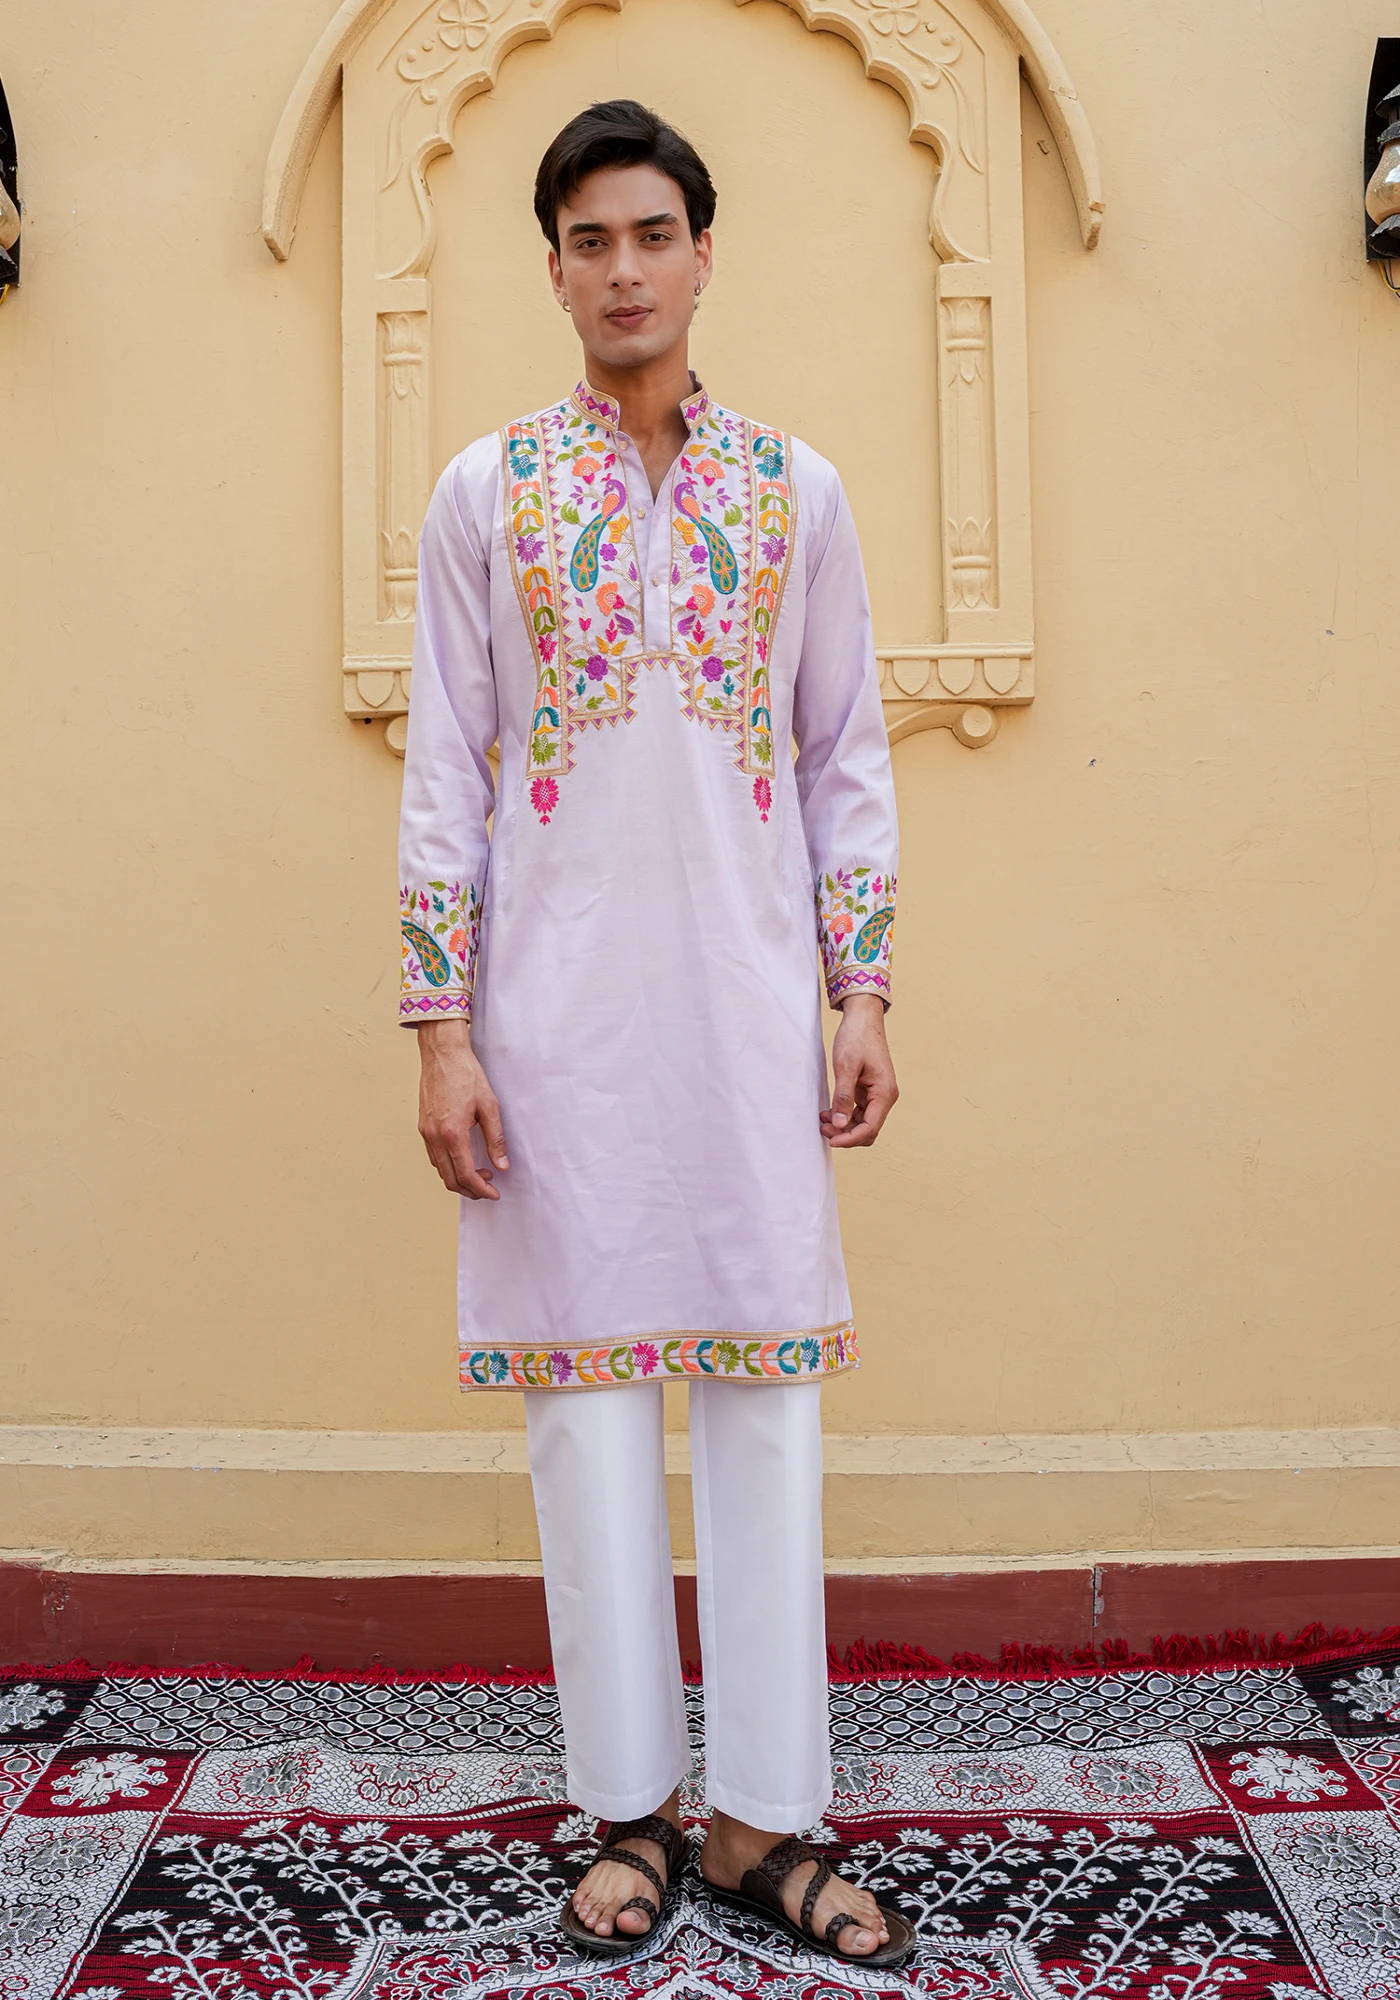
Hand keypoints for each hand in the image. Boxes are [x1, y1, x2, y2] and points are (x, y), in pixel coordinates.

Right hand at [416, 1019, 508, 1199]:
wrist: (442, 1053)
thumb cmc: (466, 1074)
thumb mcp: (489, 1106)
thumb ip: (496, 1138)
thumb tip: (502, 1165)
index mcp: (452, 1133)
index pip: (466, 1174)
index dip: (481, 1189)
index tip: (494, 1193)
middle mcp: (434, 1136)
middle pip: (450, 1179)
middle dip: (470, 1190)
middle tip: (488, 1188)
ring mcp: (425, 1132)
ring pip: (440, 1170)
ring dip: (459, 1178)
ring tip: (480, 1173)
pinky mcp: (422, 1126)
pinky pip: (433, 1156)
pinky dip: (448, 1166)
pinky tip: (463, 1159)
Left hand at [821, 995, 897, 1147]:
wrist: (862, 1017)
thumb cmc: (856, 1037)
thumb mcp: (845, 1066)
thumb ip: (843, 1097)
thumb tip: (839, 1124)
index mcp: (884, 1092)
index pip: (870, 1128)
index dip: (850, 1139)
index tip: (831, 1140)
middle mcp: (885, 1096)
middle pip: (868, 1129)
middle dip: (846, 1134)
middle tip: (823, 1129)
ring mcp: (878, 1094)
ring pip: (862, 1122)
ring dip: (843, 1126)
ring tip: (822, 1121)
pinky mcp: (869, 1090)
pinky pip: (858, 1111)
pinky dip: (844, 1115)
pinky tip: (828, 1112)